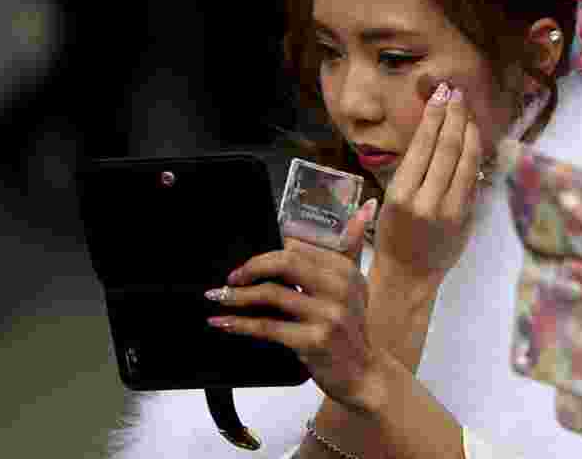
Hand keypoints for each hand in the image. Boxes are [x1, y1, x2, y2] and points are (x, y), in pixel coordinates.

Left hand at [205, 200, 384, 411]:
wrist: (364, 374)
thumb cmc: (351, 329)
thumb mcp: (356, 285)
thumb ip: (351, 246)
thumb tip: (364, 207)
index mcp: (345, 269)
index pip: (298, 247)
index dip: (267, 252)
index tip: (248, 262)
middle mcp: (340, 287)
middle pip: (284, 262)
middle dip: (251, 267)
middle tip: (230, 278)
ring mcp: (328, 314)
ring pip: (272, 294)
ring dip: (237, 296)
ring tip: (216, 298)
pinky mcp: (314, 340)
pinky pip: (268, 327)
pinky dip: (240, 323)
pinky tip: (223, 321)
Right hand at [375, 82, 483, 282]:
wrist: (408, 276)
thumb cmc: (393, 235)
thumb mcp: (390, 201)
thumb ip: (412, 170)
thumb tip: (432, 130)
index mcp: (402, 195)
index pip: (423, 146)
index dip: (434, 116)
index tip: (440, 94)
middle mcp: (428, 202)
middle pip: (448, 149)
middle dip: (454, 116)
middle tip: (457, 93)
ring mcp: (453, 211)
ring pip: (467, 161)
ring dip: (469, 131)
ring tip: (467, 111)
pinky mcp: (468, 218)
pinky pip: (474, 179)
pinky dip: (475, 155)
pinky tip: (473, 138)